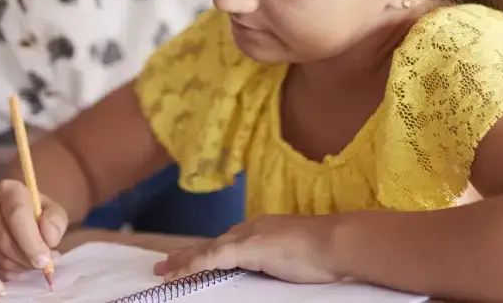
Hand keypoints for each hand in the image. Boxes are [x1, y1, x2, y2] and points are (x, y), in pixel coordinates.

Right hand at [0, 178, 67, 279]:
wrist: (21, 219)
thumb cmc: (39, 215)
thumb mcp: (54, 213)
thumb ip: (56, 222)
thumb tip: (49, 238)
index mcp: (8, 190)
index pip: (16, 215)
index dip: (30, 241)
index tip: (43, 260)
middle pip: (3, 238)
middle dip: (25, 258)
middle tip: (42, 266)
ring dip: (18, 266)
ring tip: (33, 264)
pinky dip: (7, 272)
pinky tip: (20, 267)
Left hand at [154, 216, 339, 283]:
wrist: (338, 243)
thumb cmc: (325, 253)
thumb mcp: (293, 257)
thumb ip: (275, 261)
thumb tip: (269, 271)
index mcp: (260, 232)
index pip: (225, 243)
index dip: (204, 252)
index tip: (187, 261)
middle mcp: (250, 229)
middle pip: (211, 244)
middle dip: (187, 256)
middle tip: (164, 265)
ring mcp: (249, 237)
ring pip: (208, 250)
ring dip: (184, 261)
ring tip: (164, 271)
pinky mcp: (249, 247)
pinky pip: (214, 257)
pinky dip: (194, 264)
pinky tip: (180, 272)